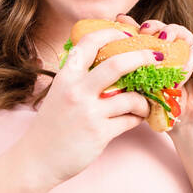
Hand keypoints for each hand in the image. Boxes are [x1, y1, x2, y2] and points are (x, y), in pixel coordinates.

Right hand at [19, 23, 154, 187]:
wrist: (37, 160)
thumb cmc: (50, 127)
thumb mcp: (58, 95)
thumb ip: (78, 79)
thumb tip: (107, 65)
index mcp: (66, 77)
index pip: (89, 42)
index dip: (111, 32)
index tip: (127, 34)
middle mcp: (77, 91)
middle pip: (118, 63)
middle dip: (142, 56)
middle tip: (156, 57)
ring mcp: (89, 112)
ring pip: (131, 97)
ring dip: (144, 100)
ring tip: (145, 104)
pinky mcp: (99, 133)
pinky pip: (130, 120)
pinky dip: (137, 118)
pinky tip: (136, 119)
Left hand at [114, 15, 192, 141]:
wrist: (189, 125)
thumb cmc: (163, 109)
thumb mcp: (140, 91)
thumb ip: (129, 75)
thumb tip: (105, 65)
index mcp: (156, 53)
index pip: (143, 33)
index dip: (132, 25)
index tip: (120, 20)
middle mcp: (174, 49)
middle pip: (162, 28)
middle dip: (152, 26)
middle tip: (143, 31)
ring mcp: (192, 52)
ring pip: (182, 33)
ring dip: (170, 34)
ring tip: (162, 41)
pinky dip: (186, 63)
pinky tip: (176, 76)